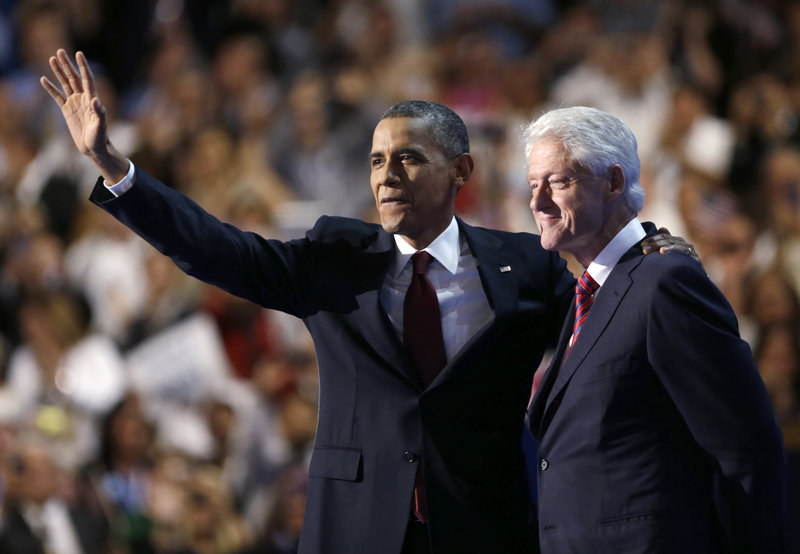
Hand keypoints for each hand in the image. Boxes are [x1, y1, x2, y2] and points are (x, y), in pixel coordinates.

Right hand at [40, 49, 127, 182]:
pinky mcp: (67, 110)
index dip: (83, 67)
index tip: (79, 54)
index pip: (87, 79)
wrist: (93, 148)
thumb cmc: (100, 137)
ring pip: (65, 84)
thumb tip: (95, 100)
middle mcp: (83, 98)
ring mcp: (74, 103)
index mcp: (92, 99)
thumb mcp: (101, 125)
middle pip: (74, 77)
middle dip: (67, 65)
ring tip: (51, 59)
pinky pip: (57, 96)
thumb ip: (99, 112)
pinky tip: (43, 79)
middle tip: (60, 51)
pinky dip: (50, 88)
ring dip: (58, 72)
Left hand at [641, 227, 700, 263]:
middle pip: (666, 240)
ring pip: (672, 244)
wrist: (696, 280)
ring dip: (658, 246)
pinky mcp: (694, 257)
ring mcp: (689, 249)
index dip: (652, 239)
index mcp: (677, 241)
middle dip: (653, 244)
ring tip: (648, 251)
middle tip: (643, 250)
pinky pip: (681, 251)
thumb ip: (666, 242)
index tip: (642, 245)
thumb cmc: (682, 267)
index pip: (663, 236)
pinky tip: (662, 251)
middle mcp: (684, 243)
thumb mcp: (673, 254)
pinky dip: (671, 249)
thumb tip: (661, 228)